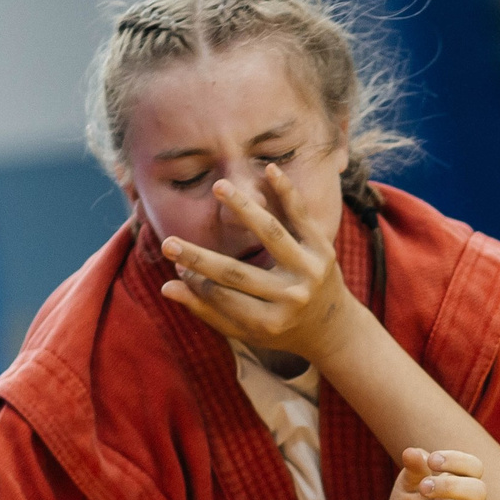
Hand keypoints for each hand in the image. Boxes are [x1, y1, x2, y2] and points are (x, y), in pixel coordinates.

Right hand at [159, 164, 371, 366]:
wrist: (333, 326)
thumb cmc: (279, 328)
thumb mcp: (245, 330)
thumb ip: (207, 310)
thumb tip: (167, 287)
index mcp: (270, 323)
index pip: (222, 298)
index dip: (195, 282)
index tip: (174, 265)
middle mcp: (292, 298)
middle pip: (237, 274)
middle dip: (200, 258)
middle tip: (167, 244)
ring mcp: (310, 271)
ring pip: (271, 234)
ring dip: (244, 208)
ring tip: (219, 187)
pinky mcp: (324, 249)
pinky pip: (302, 216)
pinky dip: (287, 192)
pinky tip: (270, 169)